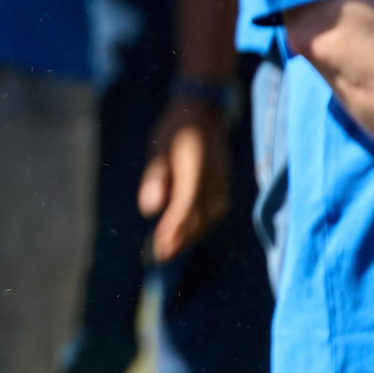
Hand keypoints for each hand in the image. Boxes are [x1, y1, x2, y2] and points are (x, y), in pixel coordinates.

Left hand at [141, 96, 230, 262]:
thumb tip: (149, 208)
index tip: (159, 247)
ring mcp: (222, 184)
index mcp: (197, 169)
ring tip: (169, 252)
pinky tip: (186, 235)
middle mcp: (214, 180)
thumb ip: (155, 177)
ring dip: (190, 237)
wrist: (205, 113)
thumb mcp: (159, 147)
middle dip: (180, 240)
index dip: (173, 229)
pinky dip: (200, 226)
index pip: (186, 206)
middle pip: (199, 218)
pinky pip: (214, 212)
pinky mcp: (223, 186)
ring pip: (208, 218)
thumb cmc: (176, 129)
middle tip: (160, 258)